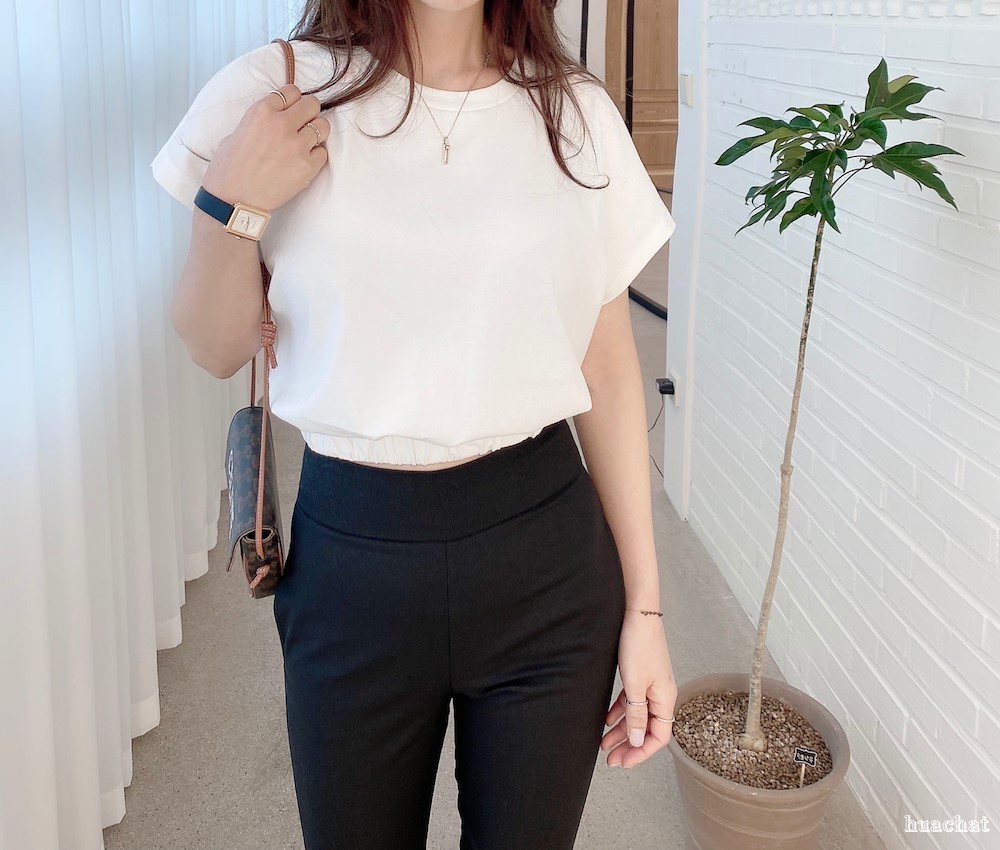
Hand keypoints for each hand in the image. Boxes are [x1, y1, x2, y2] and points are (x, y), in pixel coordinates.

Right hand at [202, 83, 330, 211]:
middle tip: (302, 124)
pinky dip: (316, 156)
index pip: (290, 91)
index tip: (290, 109)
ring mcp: (297, 146)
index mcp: (261, 111)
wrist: (232, 201)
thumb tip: (277, 118)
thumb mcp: (238, 132)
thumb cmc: (228, 169)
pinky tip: (303, 161)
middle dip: (309, 112)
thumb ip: (261, 120)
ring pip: (323, 126)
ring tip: (305, 143)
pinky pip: (323, 153)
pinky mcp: (307, 167)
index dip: (292, 101)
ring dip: (316, 133)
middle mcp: (281, 124)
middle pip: (312, 104)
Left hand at [601, 610, 677, 768]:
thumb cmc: (640, 644)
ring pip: (636, 717)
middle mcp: (661, 694)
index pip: (658, 737)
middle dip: (629, 746)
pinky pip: (630, 702)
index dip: (641, 752)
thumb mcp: (635, 685)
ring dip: (621, 731)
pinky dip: (619, 712)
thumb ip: (636, 715)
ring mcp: (650, 685)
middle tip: (611, 760)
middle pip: (646, 730)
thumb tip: (638, 741)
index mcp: (665, 699)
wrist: (638, 613)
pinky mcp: (639, 675)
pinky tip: (606, 719)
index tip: (623, 762)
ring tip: (603, 744)